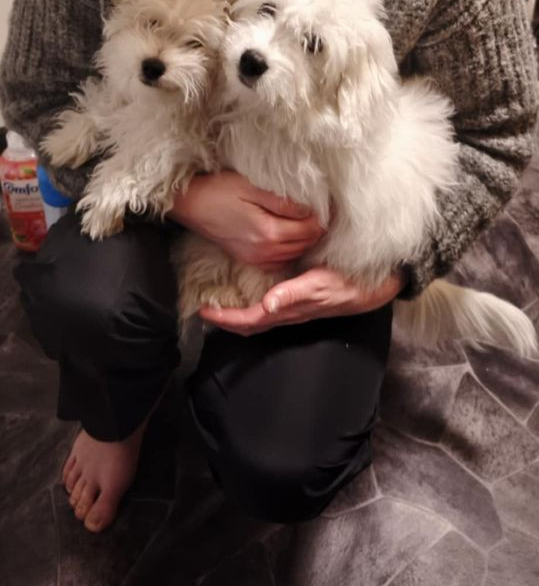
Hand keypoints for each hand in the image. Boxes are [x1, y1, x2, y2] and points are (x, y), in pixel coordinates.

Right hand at [166, 169, 326, 266]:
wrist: (190, 205)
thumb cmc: (219, 190)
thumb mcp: (252, 187)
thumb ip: (283, 200)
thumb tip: (310, 207)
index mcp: (269, 233)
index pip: (310, 230)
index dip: (323, 216)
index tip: (330, 204)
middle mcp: (265, 251)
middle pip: (306, 244)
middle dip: (317, 229)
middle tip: (326, 210)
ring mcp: (257, 258)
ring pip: (296, 252)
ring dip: (305, 238)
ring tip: (311, 219)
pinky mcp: (250, 259)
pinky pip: (281, 258)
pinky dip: (291, 247)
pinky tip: (291, 232)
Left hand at [199, 265, 407, 334]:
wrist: (375, 286)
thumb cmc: (348, 283)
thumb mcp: (321, 284)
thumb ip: (294, 293)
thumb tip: (266, 304)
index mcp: (288, 311)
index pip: (249, 320)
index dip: (224, 319)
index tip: (203, 311)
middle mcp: (288, 313)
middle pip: (250, 324)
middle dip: (226, 320)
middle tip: (205, 309)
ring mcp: (295, 308)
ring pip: (259, 318)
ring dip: (238, 314)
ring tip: (222, 302)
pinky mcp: (302, 300)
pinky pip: (271, 308)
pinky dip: (255, 304)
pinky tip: (253, 291)